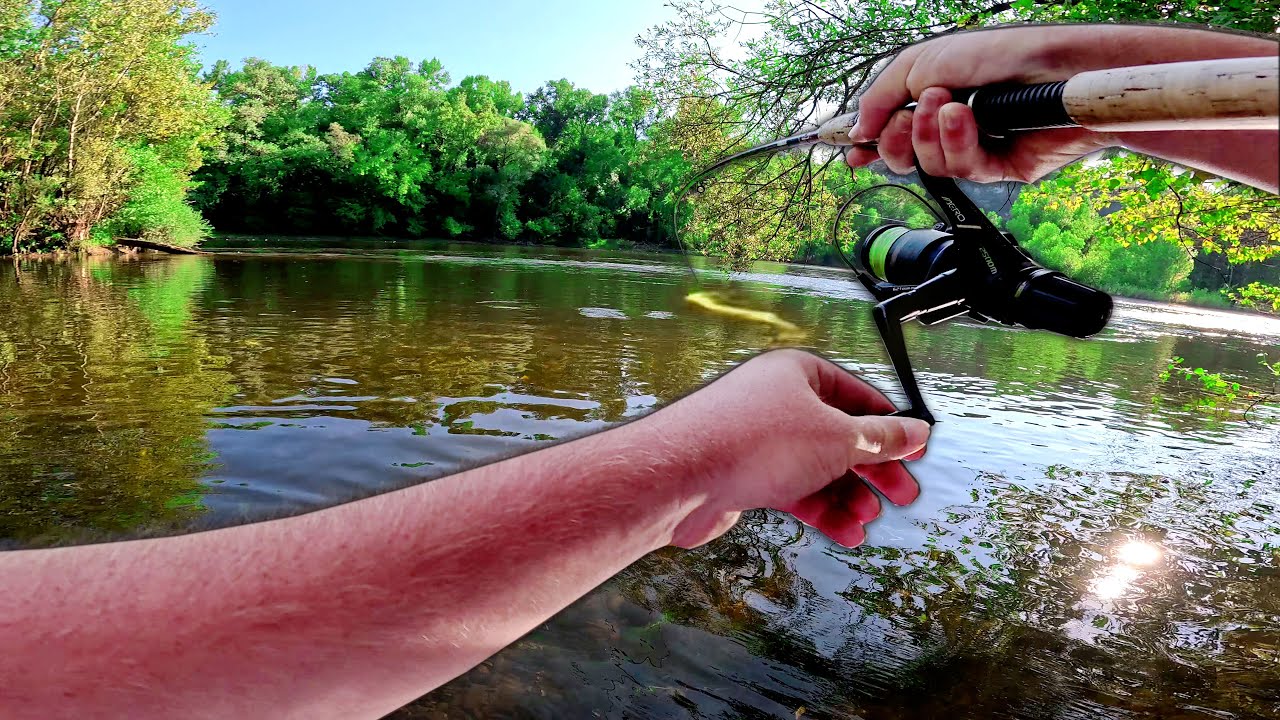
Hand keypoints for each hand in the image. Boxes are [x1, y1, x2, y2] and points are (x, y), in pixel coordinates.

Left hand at [652, 349, 929, 548]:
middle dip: (873, 468)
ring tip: (867, 519)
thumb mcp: (837, 437)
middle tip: (903, 494)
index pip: (858, 396)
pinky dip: (821, 510)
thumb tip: (916, 432)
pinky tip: (845, 531)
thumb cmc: (752, 442)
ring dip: (847, 495)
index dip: (891, 426)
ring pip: (817, 468)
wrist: (680, 476)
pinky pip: (794, 489)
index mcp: (798, 374)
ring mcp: (760, 441)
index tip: (915, 452)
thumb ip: (881, 438)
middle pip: (840, 436)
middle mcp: (777, 403)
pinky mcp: (745, 475)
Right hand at [845, 24, 1271, 182]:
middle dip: (897, 141)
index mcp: (929, 99)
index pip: (888, 130)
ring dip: (931, 137)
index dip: (867, 144)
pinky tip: (967, 118)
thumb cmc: (997, 55)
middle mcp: (949, 127)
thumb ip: (880, 97)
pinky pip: (962, 171)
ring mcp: (974, 148)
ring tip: (949, 106)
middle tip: (905, 121)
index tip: (851, 152)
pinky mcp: (998, 169)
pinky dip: (959, 143)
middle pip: (901, 157)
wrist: (1053, 70)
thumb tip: (855, 132)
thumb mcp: (921, 64)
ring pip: (929, 166)